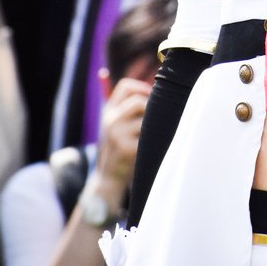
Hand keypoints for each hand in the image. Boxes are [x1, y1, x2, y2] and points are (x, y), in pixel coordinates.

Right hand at [95, 76, 151, 197]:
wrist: (107, 178)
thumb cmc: (119, 148)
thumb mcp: (116, 126)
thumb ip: (129, 109)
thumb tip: (158, 90)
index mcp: (109, 112)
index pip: (125, 87)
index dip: (142, 87)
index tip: (151, 96)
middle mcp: (110, 120)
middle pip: (139, 102)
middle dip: (151, 110)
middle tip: (155, 122)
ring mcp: (117, 134)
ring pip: (146, 120)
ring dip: (154, 127)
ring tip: (153, 136)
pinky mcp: (126, 148)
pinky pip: (149, 137)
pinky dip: (154, 141)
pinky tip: (150, 148)